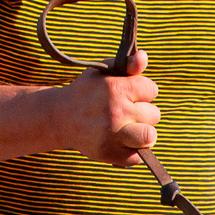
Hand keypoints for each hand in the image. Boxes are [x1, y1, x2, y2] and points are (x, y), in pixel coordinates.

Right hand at [67, 46, 159, 165]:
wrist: (60, 118)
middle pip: (154, 114)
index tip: (129, 93)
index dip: (143, 91)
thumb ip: (129, 64)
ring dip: (143, 133)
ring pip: (149, 137)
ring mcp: (113, 135)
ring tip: (130, 128)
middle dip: (143, 112)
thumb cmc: (88, 91)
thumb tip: (143, 57)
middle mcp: (115, 112)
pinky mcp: (109, 154)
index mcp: (115, 89)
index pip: (152, 90)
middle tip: (126, 112)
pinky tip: (120, 141)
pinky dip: (131, 151)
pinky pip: (137, 157)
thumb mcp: (105, 72)